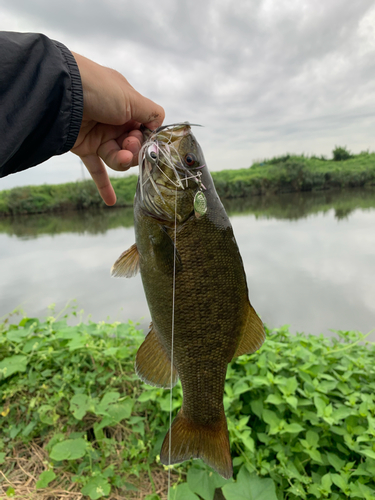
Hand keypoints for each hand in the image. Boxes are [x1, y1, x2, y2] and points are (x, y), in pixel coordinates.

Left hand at [70, 52, 164, 205]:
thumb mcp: (131, 98)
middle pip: (133, 146)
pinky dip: (103, 185)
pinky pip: (97, 169)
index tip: (148, 140)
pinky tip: (110, 201)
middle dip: (134, 149)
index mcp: (127, 106)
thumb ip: (150, 112)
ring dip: (122, 161)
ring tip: (120, 156)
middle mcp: (115, 121)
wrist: (62, 92)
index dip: (147, 138)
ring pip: (118, 158)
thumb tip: (158, 124)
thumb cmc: (98, 89)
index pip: (145, 129)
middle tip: (129, 144)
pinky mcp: (85, 147)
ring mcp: (100, 135)